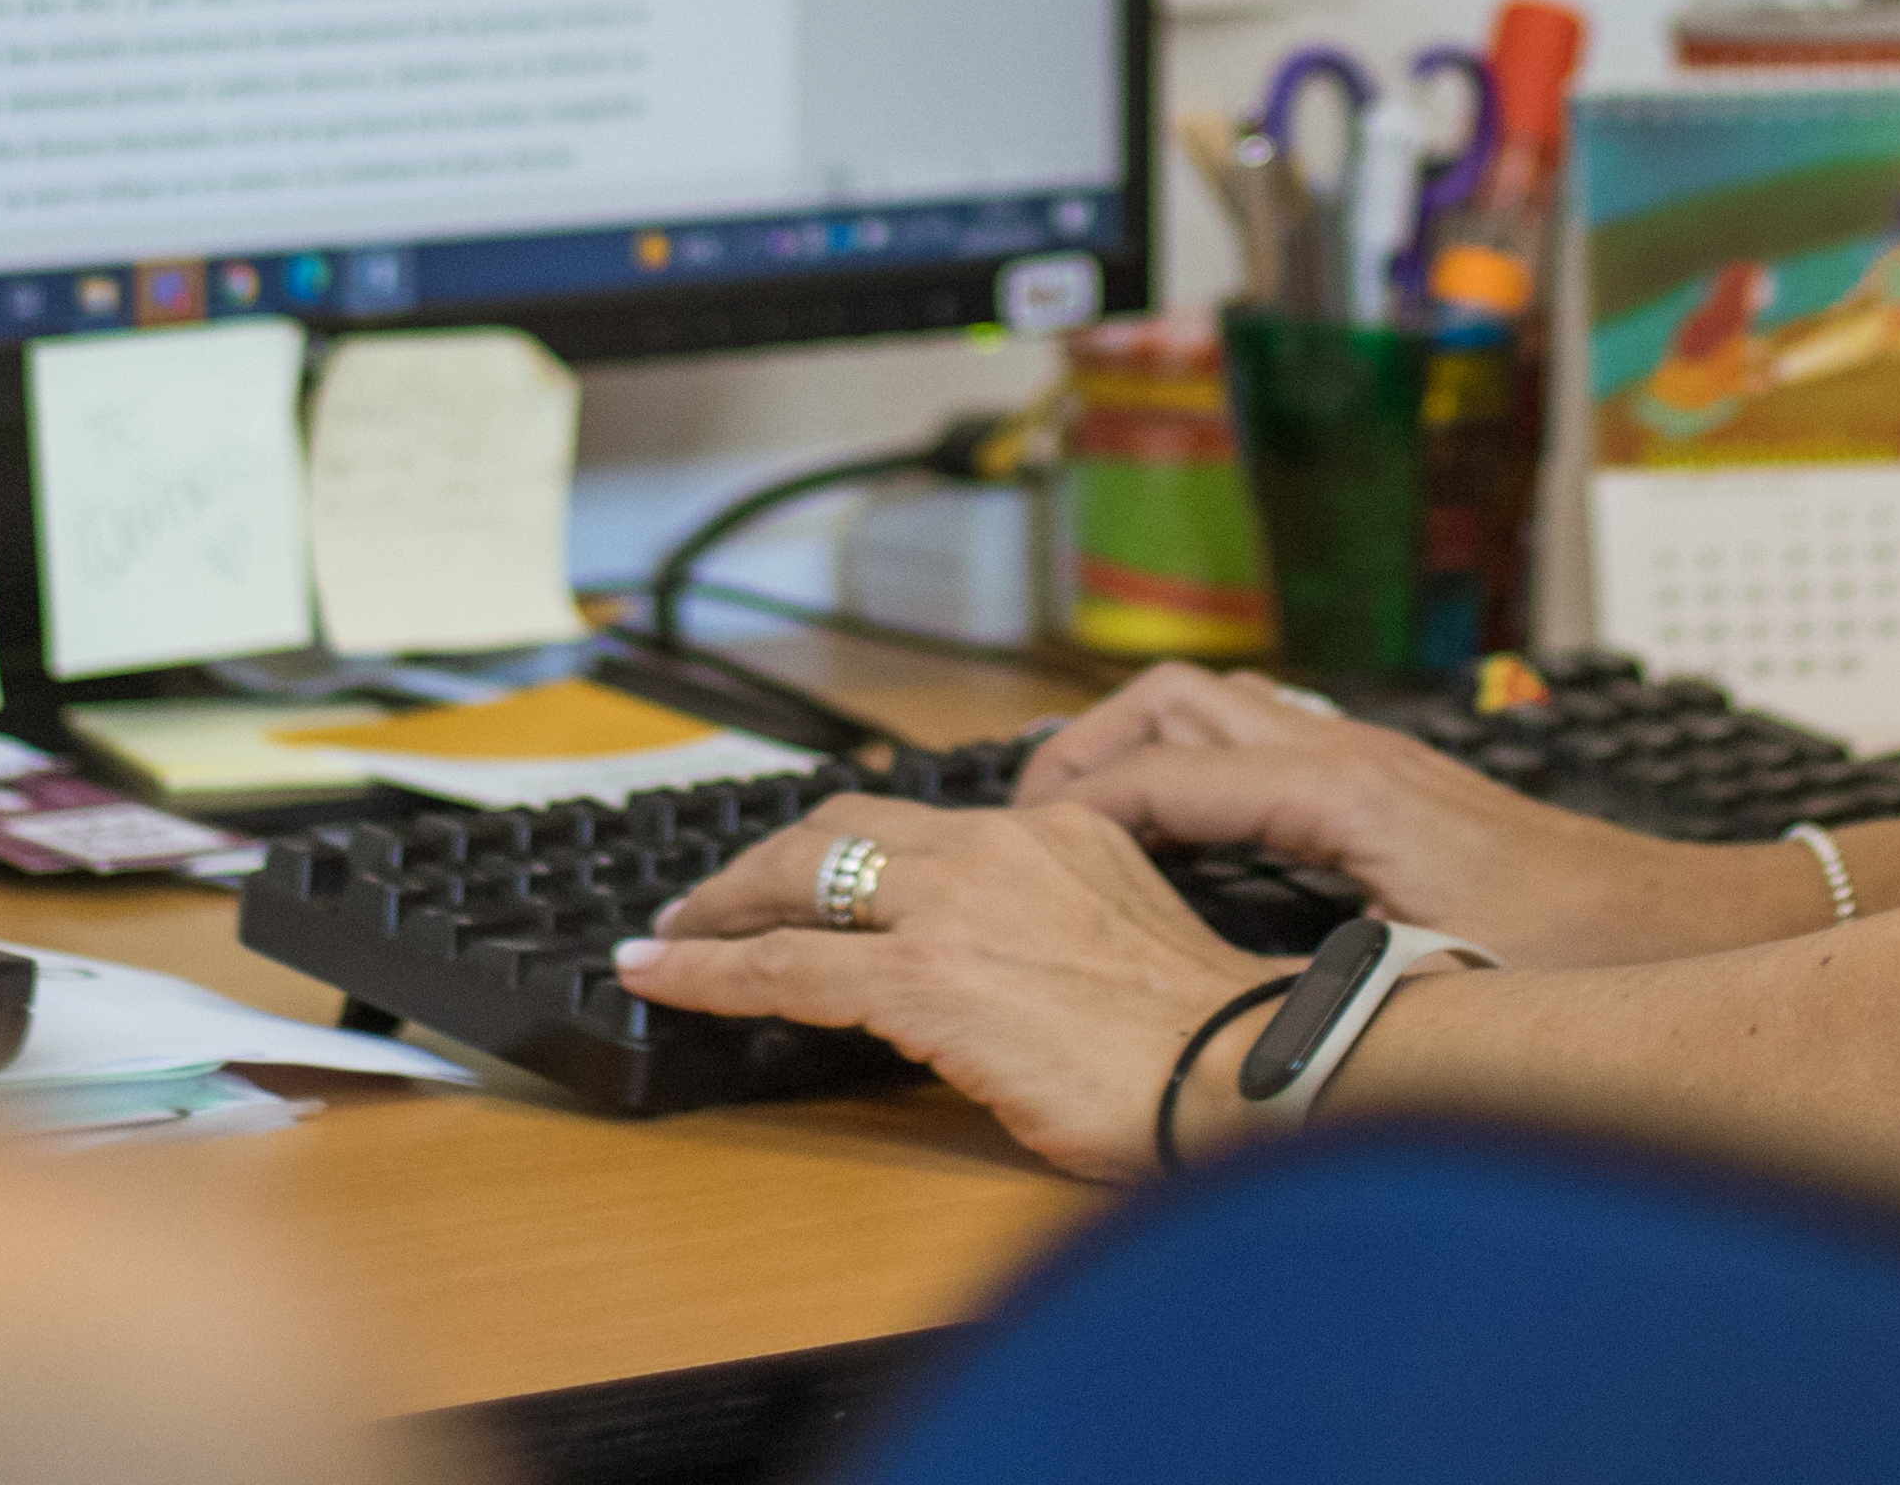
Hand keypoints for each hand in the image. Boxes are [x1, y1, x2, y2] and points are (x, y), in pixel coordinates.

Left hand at [617, 794, 1284, 1181]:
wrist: (1239, 1075)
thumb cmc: (1204, 1042)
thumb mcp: (1128, 938)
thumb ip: (1055, 922)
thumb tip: (997, 964)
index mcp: (1057, 831)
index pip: (918, 825)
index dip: (841, 849)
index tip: (800, 876)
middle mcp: (1000, 844)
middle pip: (844, 828)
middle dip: (764, 863)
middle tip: (710, 900)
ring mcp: (956, 905)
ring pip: (803, 878)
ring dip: (722, 905)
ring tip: (673, 934)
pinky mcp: (923, 979)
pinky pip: (783, 966)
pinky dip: (706, 968)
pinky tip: (660, 976)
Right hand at [1015, 665, 1787, 965]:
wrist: (1677, 925)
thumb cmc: (1578, 956)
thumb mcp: (1439, 977)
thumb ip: (1328, 982)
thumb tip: (1229, 1023)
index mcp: (1343, 789)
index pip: (1167, 771)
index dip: (1078, 808)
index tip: (1015, 851)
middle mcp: (1348, 752)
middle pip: (1177, 698)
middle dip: (1089, 744)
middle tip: (1028, 817)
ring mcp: (1365, 758)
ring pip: (1215, 707)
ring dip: (1136, 744)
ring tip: (1075, 817)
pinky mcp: (1381, 784)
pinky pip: (1254, 740)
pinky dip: (1190, 764)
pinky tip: (1172, 833)